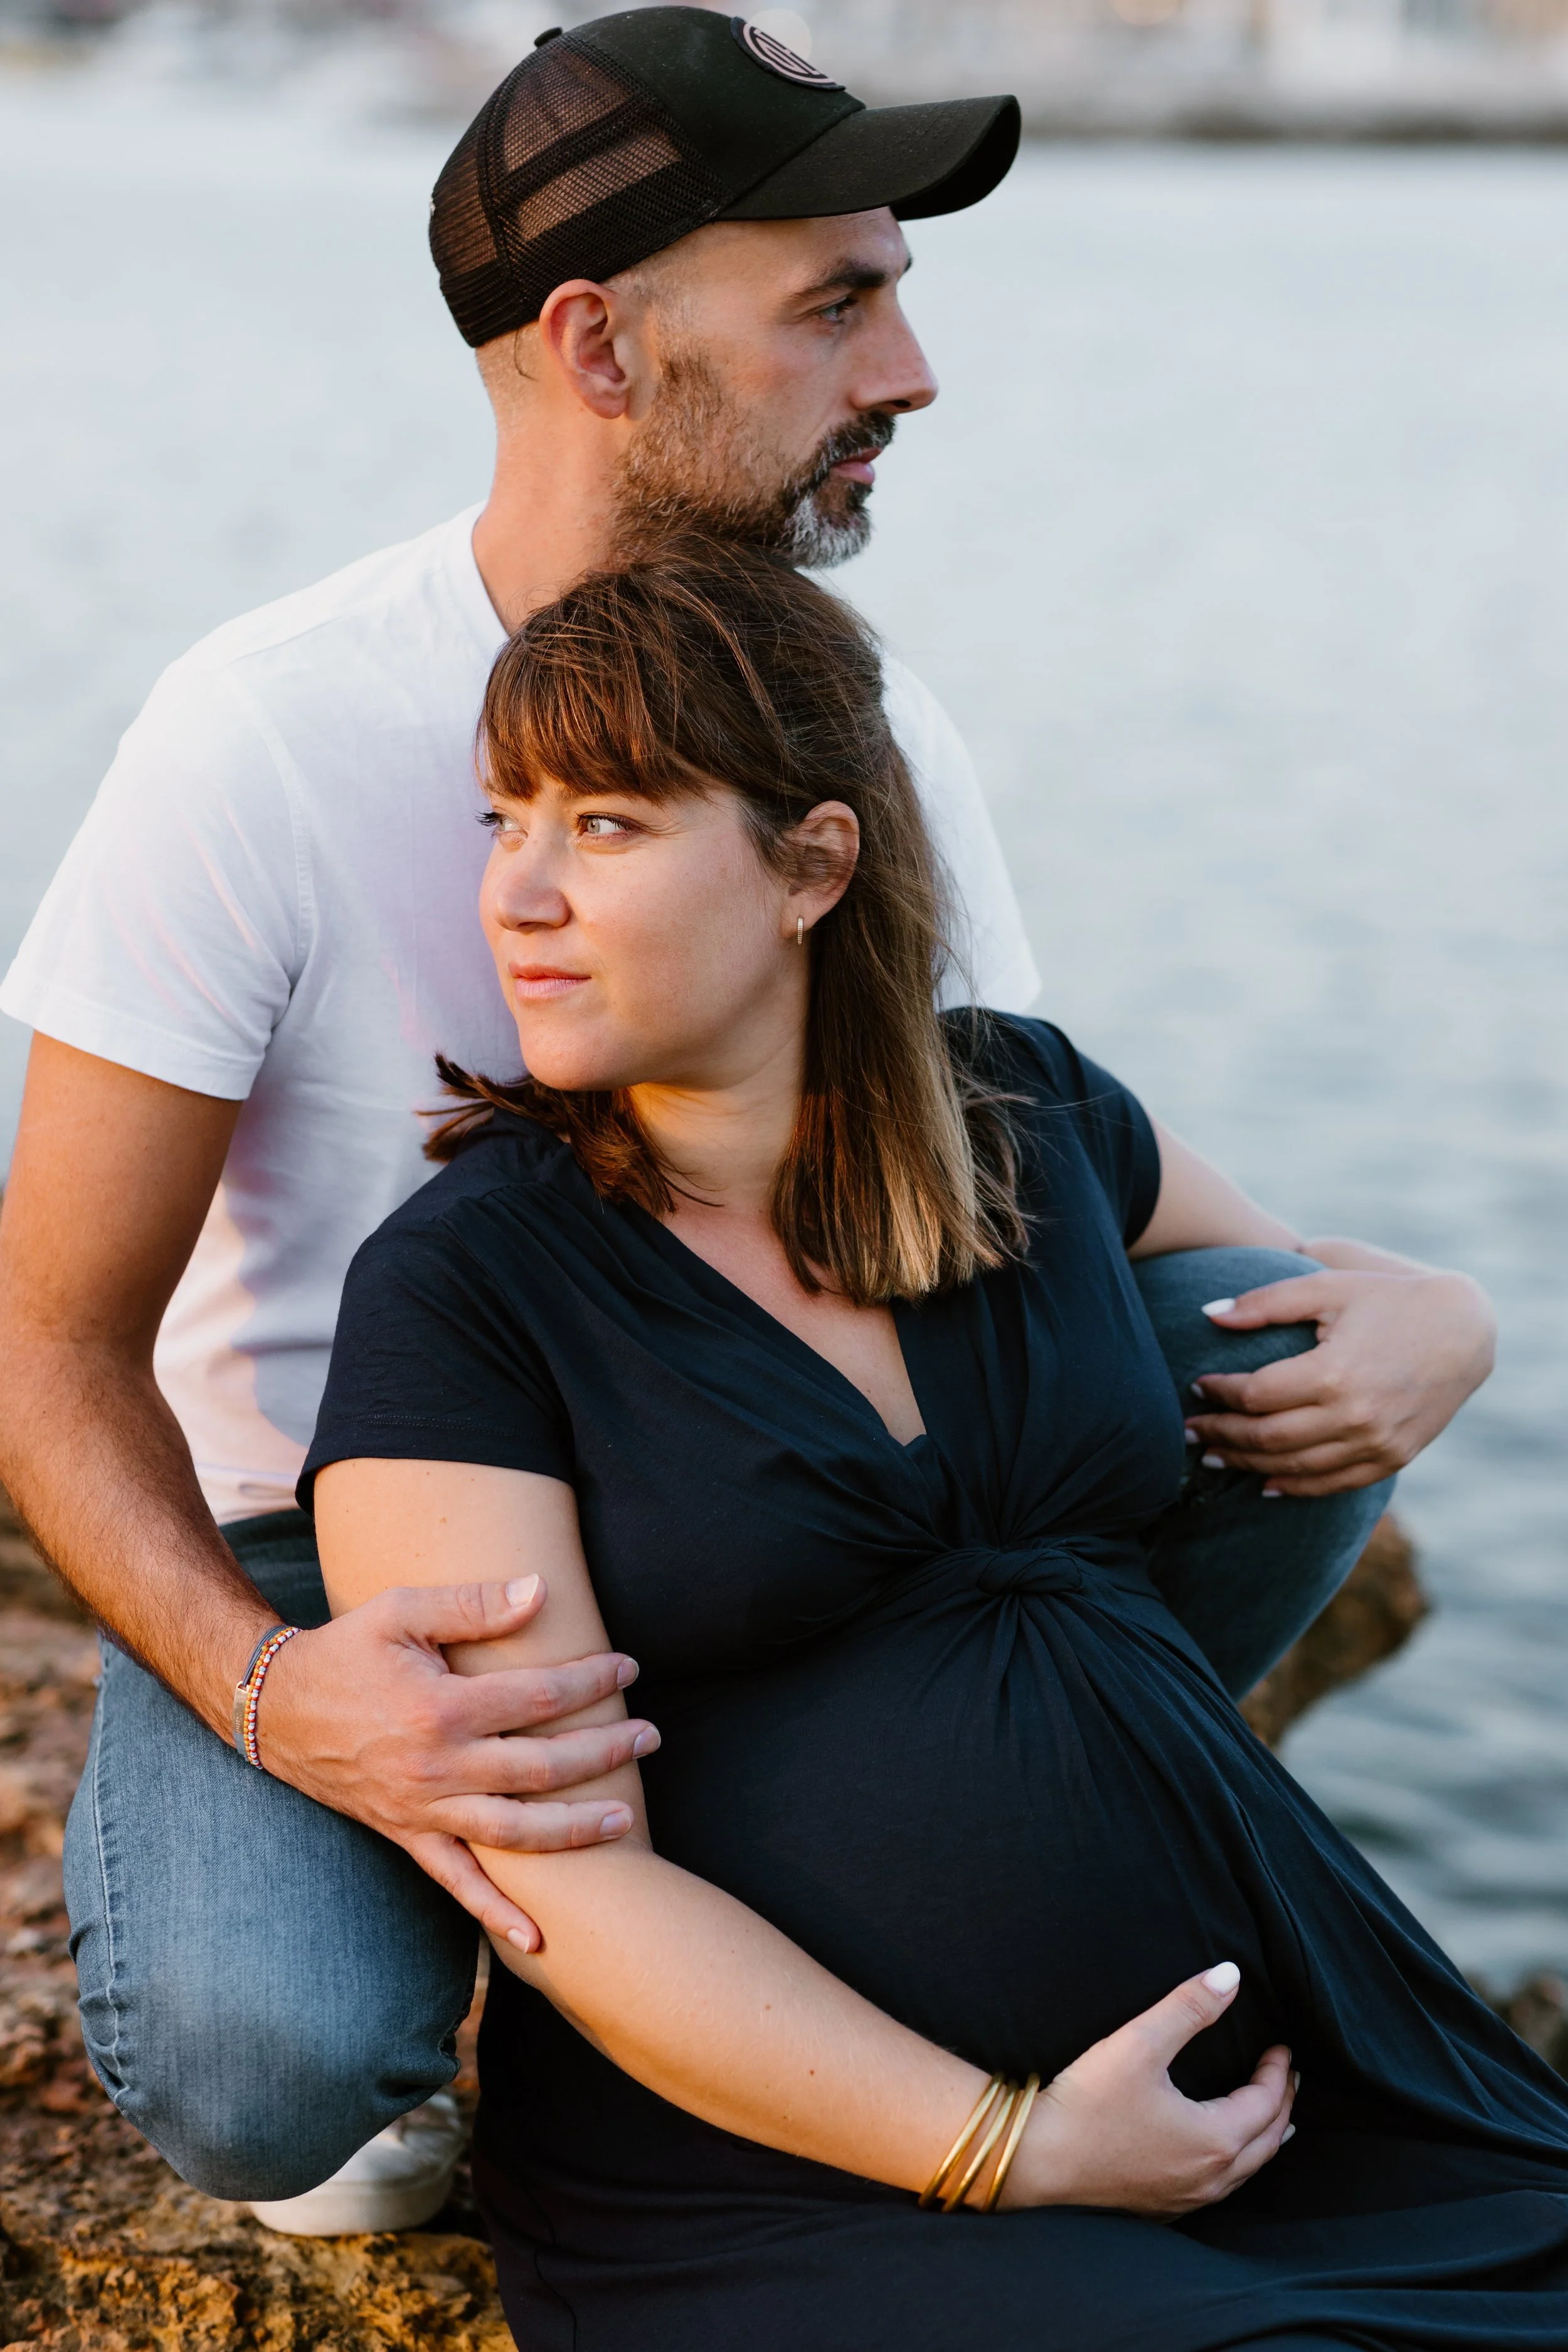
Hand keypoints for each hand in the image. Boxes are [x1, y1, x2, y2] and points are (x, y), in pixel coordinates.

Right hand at [253, 1575, 658, 1951]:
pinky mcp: (406, 1835)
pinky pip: (456, 1882)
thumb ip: (471, 1604)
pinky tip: (537, 1938)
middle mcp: (436, 1768)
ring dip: (574, 1830)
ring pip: (513, 1832)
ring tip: (626, 1820)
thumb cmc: (345, 1649)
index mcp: (440, 1708)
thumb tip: (540, 1590)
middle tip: (651, 1736)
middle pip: (541, 1767)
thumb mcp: (400, 1609)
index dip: (590, 1681)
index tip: (628, 1668)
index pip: (538, 1698)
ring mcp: (422, 1810)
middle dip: (604, 1752)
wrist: (274, 1707)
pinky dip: (496, 1912)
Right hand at [999, 1962, 1294, 2216]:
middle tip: (1286, 2075)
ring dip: (1265, 2137)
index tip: (1280, 2045)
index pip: (1267, 2102)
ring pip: (1247, 2169)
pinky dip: (1238, 2162)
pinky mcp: (1164, 2207)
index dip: (1278, 2071)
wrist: (1036, 2160)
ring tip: (1273, 2116)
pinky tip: (1223, 2152)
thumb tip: (1231, 1975)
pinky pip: (1221, 2186)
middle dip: (1281, 2104)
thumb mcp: (1139, 2044)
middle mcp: (1210, 2177)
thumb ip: (1188, 2008)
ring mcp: (1188, 2198)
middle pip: (1267, 2141)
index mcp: (1214, 2139)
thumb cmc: (1087, 2103)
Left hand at [1182, 1265, 1495, 1497]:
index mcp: (1333, 1373)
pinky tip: (1266, 1483)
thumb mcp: (1328, 1287)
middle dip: (1222, 1435)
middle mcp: (1355, 1416)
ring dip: (1248, 1464)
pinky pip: (1334, 1484)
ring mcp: (1376, 1443)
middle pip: (1267, 1437)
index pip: (1256, 1395)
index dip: (1220, 1394)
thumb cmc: (1387, 1300)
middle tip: (1189, 1432)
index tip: (1197, 1387)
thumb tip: (1208, 1314)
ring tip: (1214, 1456)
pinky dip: (1296, 1487)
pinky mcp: (1393, 1458)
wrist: (1463, 1331)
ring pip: (1295, 1466)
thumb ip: (1266, 1301)